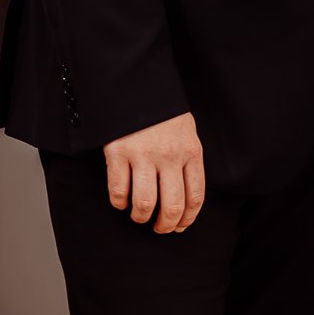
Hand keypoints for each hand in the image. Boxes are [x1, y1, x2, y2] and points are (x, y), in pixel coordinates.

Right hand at [104, 111, 205, 233]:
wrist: (138, 86)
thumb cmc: (164, 114)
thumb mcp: (187, 134)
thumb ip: (188, 162)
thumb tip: (186, 198)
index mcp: (191, 152)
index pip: (195, 196)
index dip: (188, 219)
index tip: (181, 226)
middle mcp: (169, 156)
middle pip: (173, 206)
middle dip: (166, 225)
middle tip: (160, 228)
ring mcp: (142, 155)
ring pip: (145, 204)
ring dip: (141, 217)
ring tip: (140, 216)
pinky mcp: (118, 153)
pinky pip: (119, 191)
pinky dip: (119, 202)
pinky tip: (122, 201)